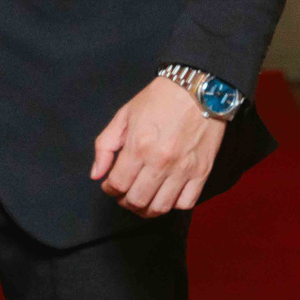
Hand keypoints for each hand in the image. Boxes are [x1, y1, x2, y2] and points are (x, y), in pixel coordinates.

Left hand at [90, 76, 226, 217]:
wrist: (198, 89)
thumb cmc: (159, 99)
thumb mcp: (124, 115)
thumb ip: (105, 145)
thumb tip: (96, 174)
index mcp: (138, 146)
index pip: (118, 184)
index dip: (109, 189)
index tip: (109, 186)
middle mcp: (160, 162)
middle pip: (137, 200)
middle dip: (125, 202)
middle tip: (123, 195)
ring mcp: (183, 170)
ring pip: (161, 208)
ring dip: (146, 210)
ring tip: (142, 200)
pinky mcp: (202, 173)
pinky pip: (186, 203)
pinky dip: (173, 205)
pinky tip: (165, 195)